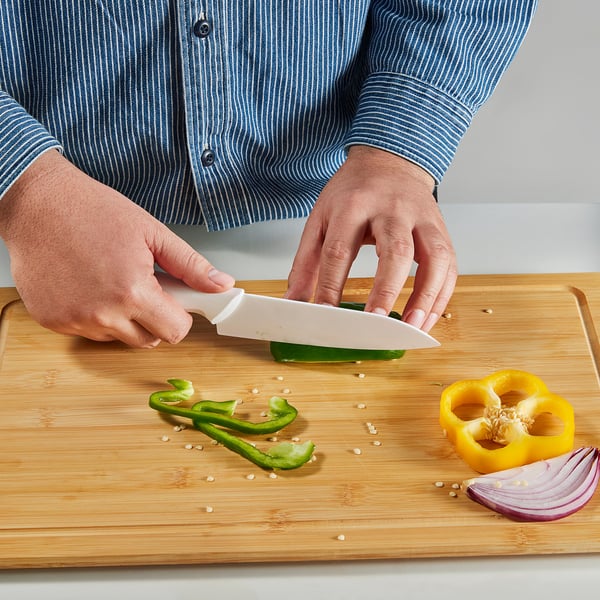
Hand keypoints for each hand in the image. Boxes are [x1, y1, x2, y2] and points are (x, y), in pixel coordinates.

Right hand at [0, 150, 234, 346]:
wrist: (37, 203)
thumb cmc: (92, 210)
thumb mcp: (151, 232)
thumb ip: (190, 265)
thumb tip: (221, 284)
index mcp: (132, 292)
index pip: (175, 331)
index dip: (180, 315)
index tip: (175, 300)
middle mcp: (102, 314)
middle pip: (149, 340)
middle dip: (155, 318)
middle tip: (145, 286)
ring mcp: (74, 320)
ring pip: (118, 337)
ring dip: (124, 318)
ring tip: (114, 280)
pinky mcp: (53, 320)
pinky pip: (88, 331)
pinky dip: (95, 315)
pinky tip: (89, 285)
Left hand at [286, 146, 456, 331]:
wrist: (389, 161)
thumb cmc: (352, 194)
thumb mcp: (320, 219)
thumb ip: (306, 262)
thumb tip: (294, 302)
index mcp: (353, 205)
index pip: (340, 250)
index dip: (332, 285)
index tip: (325, 316)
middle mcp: (392, 210)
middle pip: (395, 249)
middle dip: (387, 289)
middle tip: (377, 322)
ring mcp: (422, 219)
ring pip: (434, 257)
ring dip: (426, 296)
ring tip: (411, 327)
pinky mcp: (441, 230)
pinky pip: (449, 265)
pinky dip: (442, 295)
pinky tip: (427, 317)